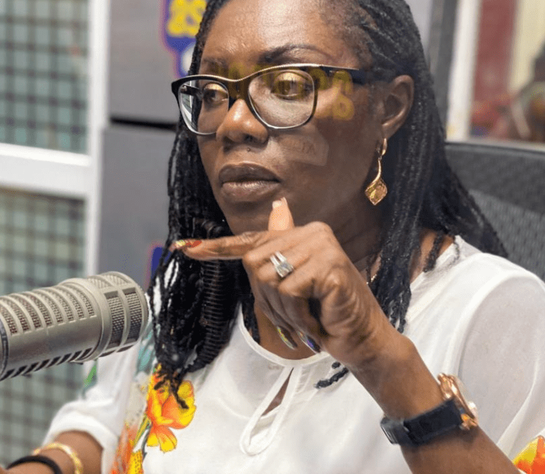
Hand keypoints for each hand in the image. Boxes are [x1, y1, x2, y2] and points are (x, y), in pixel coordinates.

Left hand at [173, 198, 394, 368]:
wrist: (361, 338)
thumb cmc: (326, 313)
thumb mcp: (296, 284)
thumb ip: (280, 253)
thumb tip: (278, 206)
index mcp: (301, 234)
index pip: (251, 241)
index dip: (216, 248)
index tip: (184, 248)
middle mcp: (312, 232)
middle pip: (255, 267)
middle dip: (269, 302)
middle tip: (296, 316)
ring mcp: (322, 247)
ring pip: (270, 282)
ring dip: (285, 313)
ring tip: (309, 319)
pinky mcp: (329, 267)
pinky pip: (289, 294)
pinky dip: (298, 317)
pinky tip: (317, 321)